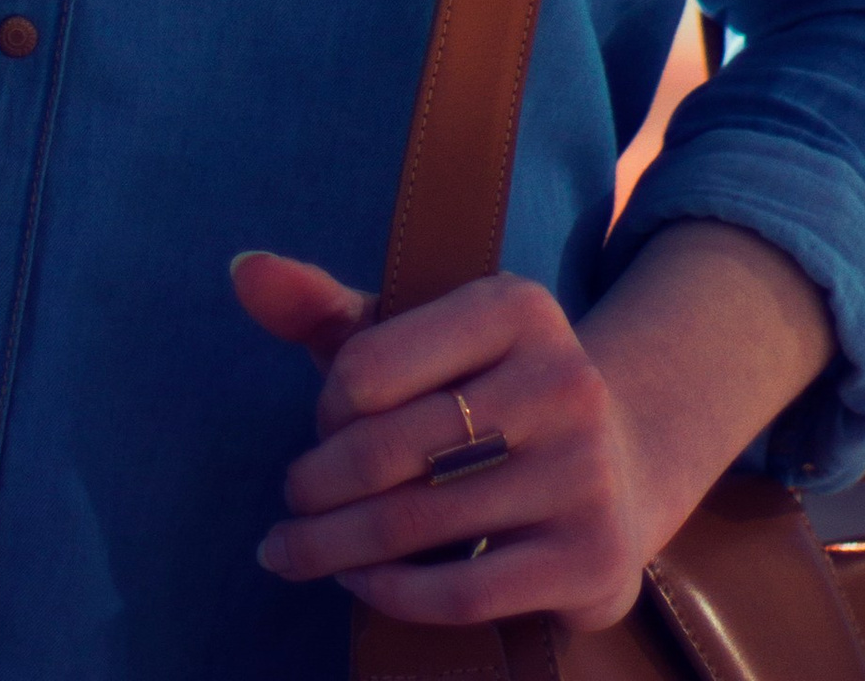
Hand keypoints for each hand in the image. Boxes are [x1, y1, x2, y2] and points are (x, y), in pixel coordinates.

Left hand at [233, 256, 663, 634]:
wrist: (621, 459)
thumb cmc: (484, 389)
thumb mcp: (416, 333)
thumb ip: (324, 306)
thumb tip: (243, 270)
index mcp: (515, 307)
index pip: (369, 363)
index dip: (326, 407)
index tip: (322, 426)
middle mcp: (563, 382)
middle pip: (387, 450)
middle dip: (316, 485)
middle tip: (291, 501)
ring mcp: (584, 475)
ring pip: (414, 524)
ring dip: (332, 547)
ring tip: (294, 550)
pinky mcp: (590, 559)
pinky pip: (461, 593)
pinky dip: (390, 594)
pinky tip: (359, 583)